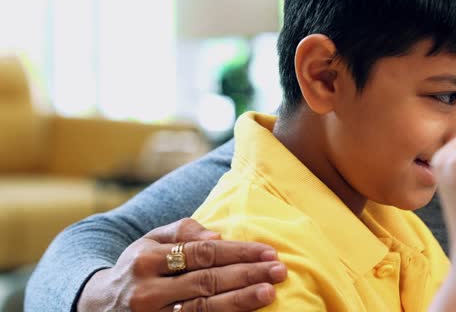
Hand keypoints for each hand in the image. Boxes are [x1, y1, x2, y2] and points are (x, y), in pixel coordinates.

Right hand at [77, 218, 287, 311]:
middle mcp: (148, 290)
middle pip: (206, 282)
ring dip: (239, 302)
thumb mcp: (149, 241)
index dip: (238, 252)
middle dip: (247, 275)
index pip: (202, 253)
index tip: (269, 251)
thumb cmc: (136, 267)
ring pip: (203, 309)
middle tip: (279, 271)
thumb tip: (218, 234)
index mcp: (147, 259)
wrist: (96, 306)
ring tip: (269, 293)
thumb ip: (182, 232)